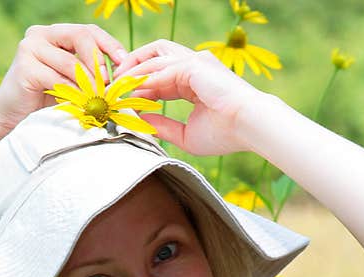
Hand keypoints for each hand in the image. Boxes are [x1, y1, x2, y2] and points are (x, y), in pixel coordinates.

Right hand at [0, 23, 127, 131]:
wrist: (12, 119)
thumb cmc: (45, 102)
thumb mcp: (72, 82)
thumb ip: (89, 71)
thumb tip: (121, 74)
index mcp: (55, 34)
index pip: (89, 31)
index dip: (110, 45)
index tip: (125, 63)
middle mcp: (40, 34)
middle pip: (81, 36)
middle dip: (99, 61)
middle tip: (109, 84)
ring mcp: (30, 47)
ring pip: (71, 61)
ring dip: (88, 83)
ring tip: (97, 98)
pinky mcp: (24, 66)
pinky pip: (58, 78)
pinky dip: (73, 92)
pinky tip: (80, 103)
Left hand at [112, 39, 265, 155]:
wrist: (249, 126)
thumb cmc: (225, 134)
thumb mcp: (185, 135)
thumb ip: (162, 126)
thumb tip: (139, 120)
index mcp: (194, 81)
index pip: (159, 76)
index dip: (139, 86)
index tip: (122, 99)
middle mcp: (194, 66)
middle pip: (154, 55)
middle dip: (131, 66)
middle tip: (114, 85)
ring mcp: (194, 61)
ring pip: (153, 57)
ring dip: (132, 71)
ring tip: (116, 87)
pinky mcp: (193, 64)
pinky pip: (159, 68)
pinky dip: (141, 78)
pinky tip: (129, 90)